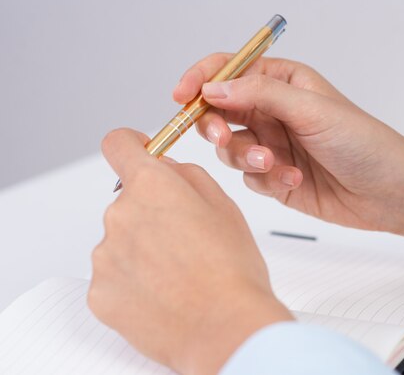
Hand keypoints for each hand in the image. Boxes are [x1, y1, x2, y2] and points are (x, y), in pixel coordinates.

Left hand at [89, 128, 292, 374]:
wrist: (225, 330)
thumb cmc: (232, 271)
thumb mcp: (225, 206)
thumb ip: (189, 176)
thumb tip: (167, 168)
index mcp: (152, 187)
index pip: (118, 144)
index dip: (131, 145)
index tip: (139, 152)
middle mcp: (120, 216)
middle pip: (128, 201)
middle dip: (152, 213)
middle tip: (186, 240)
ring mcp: (105, 257)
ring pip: (121, 241)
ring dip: (142, 250)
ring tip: (178, 275)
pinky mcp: (100, 293)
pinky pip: (113, 277)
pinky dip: (133, 282)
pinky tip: (163, 295)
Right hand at [174, 54, 403, 232]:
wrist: (388, 190)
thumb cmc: (363, 142)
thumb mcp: (312, 109)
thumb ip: (260, 95)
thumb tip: (213, 88)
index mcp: (282, 83)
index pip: (229, 71)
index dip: (201, 79)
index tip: (183, 96)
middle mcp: (273, 112)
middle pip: (219, 111)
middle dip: (215, 125)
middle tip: (223, 138)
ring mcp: (272, 145)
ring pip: (230, 148)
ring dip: (246, 157)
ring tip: (274, 164)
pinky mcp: (274, 176)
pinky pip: (249, 178)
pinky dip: (266, 180)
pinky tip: (295, 180)